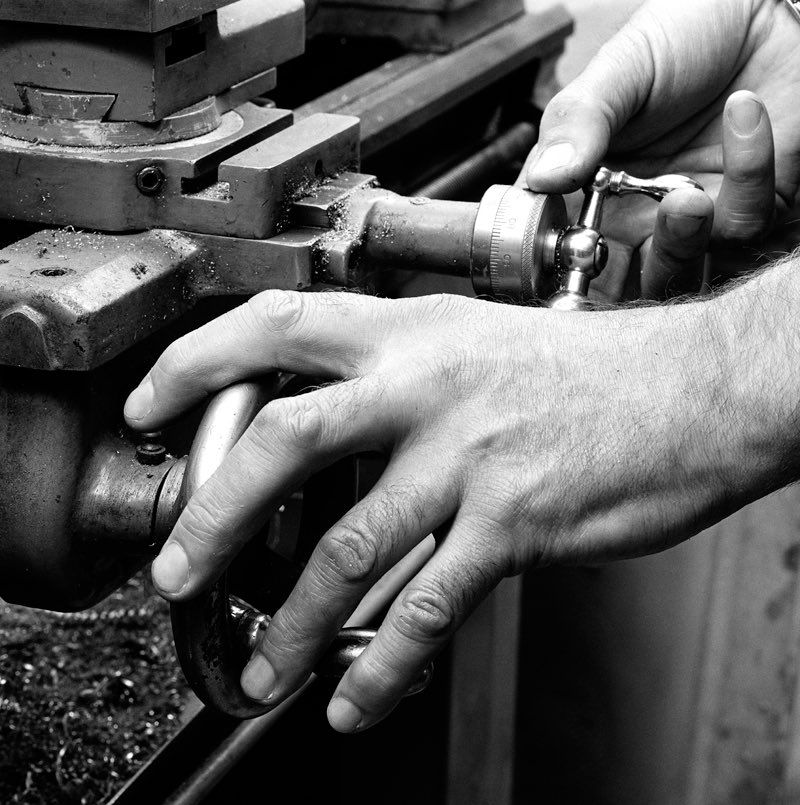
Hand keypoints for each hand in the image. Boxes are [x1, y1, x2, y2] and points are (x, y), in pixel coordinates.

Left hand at [124, 284, 795, 730]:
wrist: (698, 386)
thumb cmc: (594, 368)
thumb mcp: (480, 343)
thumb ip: (405, 379)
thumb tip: (342, 425)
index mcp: (415, 336)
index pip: (280, 327)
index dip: (200, 359)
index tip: (154, 400)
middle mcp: (429, 390)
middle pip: (285, 440)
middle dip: (214, 511)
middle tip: (178, 567)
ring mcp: (469, 456)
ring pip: (350, 545)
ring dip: (293, 618)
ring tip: (262, 665)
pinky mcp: (515, 521)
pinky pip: (428, 605)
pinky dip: (383, 662)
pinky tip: (356, 695)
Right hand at [526, 0, 799, 300]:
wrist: (764, 8)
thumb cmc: (684, 35)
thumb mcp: (618, 72)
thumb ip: (577, 123)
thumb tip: (542, 178)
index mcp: (592, 191)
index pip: (562, 247)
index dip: (558, 263)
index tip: (561, 250)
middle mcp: (639, 214)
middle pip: (617, 286)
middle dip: (617, 282)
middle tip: (612, 248)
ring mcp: (693, 218)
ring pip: (681, 274)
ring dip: (682, 242)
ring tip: (684, 198)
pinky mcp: (750, 206)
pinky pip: (746, 222)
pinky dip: (748, 170)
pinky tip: (744, 111)